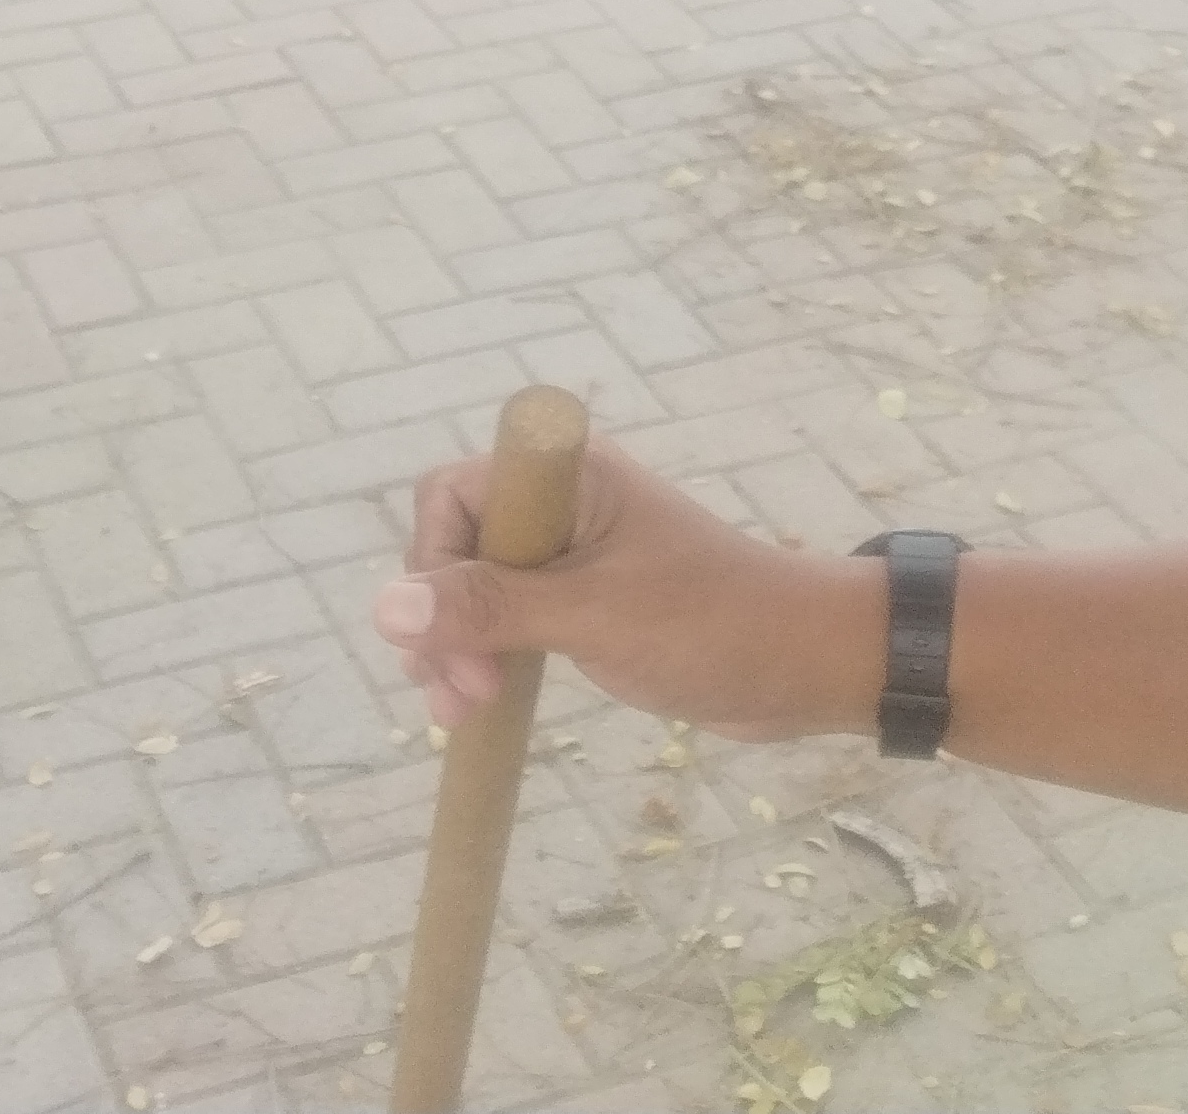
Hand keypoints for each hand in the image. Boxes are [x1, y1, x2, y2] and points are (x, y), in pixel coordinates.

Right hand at [371, 432, 878, 738]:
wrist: (802, 665)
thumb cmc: (709, 623)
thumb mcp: (591, 617)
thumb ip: (490, 608)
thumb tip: (385, 607)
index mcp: (569, 476)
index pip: (452, 495)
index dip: (432, 564)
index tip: (443, 638)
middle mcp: (563, 505)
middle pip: (455, 546)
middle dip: (441, 619)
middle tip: (458, 695)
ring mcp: (572, 556)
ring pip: (475, 590)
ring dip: (455, 647)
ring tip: (462, 712)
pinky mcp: (582, 603)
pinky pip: (507, 619)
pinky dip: (485, 657)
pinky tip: (478, 704)